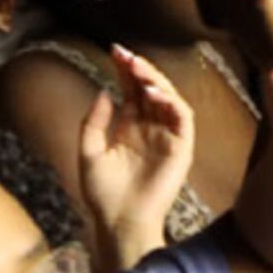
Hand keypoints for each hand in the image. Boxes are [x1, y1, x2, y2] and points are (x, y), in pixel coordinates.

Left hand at [70, 45, 194, 265]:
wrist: (118, 221)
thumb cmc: (102, 193)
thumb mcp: (89, 151)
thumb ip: (94, 122)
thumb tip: (104, 92)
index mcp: (129, 128)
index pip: (132, 91)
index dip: (125, 71)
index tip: (114, 51)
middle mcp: (150, 129)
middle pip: (150, 90)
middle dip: (139, 69)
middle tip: (124, 54)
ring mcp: (167, 137)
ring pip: (169, 98)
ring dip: (156, 80)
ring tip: (137, 68)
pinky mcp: (181, 148)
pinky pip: (183, 118)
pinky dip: (171, 101)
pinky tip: (152, 93)